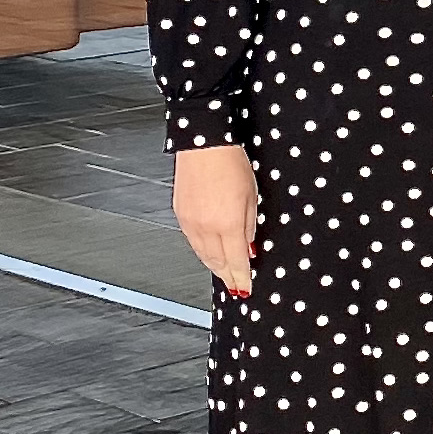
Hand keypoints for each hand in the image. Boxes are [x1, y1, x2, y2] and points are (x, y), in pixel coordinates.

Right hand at [174, 143, 257, 293]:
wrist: (203, 145)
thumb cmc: (230, 163)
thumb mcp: (252, 196)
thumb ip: (250, 226)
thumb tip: (249, 245)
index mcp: (228, 224)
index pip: (237, 262)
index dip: (242, 279)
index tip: (246, 288)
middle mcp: (206, 227)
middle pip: (218, 263)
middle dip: (228, 276)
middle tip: (236, 285)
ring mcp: (190, 222)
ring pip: (202, 255)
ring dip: (214, 267)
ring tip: (224, 274)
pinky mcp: (180, 215)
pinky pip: (192, 242)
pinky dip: (202, 252)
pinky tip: (208, 253)